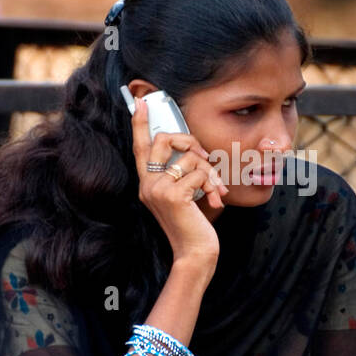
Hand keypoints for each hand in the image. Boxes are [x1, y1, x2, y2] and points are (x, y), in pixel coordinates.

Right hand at [131, 95, 228, 266]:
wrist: (195, 253)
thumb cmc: (193, 225)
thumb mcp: (184, 195)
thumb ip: (182, 174)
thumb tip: (194, 151)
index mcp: (148, 183)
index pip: (140, 147)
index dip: (140, 123)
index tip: (140, 102)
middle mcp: (148, 184)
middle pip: (165, 139)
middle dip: (191, 141)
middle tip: (205, 158)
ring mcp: (157, 189)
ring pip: (190, 158)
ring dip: (210, 173)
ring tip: (215, 192)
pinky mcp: (172, 195)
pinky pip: (199, 173)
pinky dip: (212, 185)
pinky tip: (214, 201)